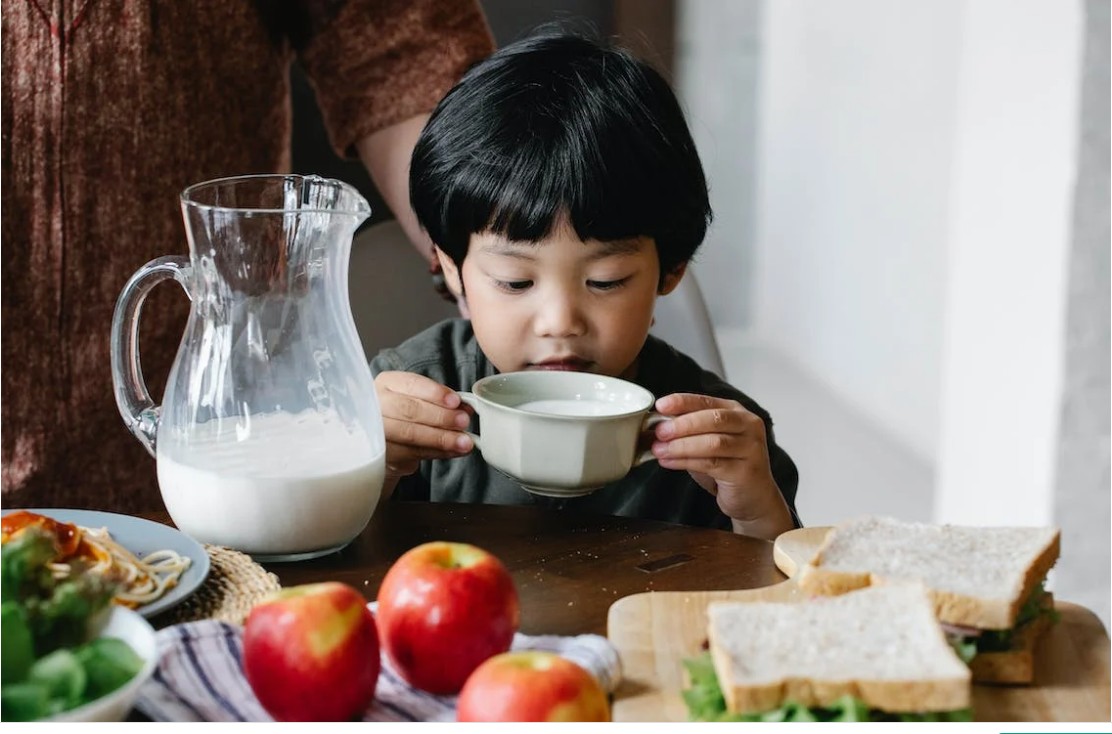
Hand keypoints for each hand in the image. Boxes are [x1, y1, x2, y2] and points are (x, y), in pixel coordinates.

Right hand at [375, 371, 473, 480]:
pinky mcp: (381, 454)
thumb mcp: (424, 402)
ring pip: (410, 434)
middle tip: (463, 422)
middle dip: (440, 417)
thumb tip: (465, 408)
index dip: (435, 393)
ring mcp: (375, 431)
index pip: (411, 384)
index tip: (456, 401)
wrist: (388, 443)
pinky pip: (412, 453)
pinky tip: (453, 451)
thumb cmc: (407, 416)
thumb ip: (443, 402)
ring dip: (442, 439)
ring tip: (464, 442)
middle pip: (409, 409)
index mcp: (387, 383)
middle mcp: (376, 404)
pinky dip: (437, 453)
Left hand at [650, 393, 793, 539]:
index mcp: (737, 412)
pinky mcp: (746, 471)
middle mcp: (748, 426)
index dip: (682, 402)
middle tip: (659, 432)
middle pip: (713, 419)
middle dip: (682, 424)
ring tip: (660, 450)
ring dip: (681, 445)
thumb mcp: (708, 442)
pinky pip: (712, 464)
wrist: (753, 497)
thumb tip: (657, 426)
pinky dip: (686, 462)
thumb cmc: (728, 466)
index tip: (661, 405)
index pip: (707, 401)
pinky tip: (670, 462)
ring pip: (713, 442)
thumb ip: (690, 431)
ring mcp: (751, 448)